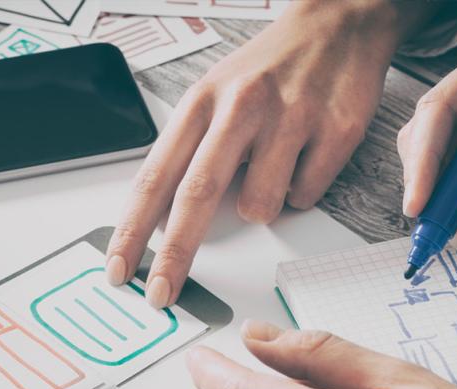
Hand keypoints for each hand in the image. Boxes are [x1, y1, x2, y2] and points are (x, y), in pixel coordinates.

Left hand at [106, 0, 435, 307]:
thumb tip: (157, 221)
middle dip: (175, 255)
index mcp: (200, 103)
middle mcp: (241, 108)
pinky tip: (305, 155)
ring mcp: (291, 118)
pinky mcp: (336, 130)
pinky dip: (302, 189)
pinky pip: (305, 196)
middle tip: (161, 294)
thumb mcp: (211, 98)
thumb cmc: (265, 71)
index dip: (132, 230)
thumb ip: (187, 155)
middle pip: (197, 196)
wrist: (338, 23)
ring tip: (272, 165)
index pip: (155, 177)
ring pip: (260, 206)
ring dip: (262, 205)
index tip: (118, 269)